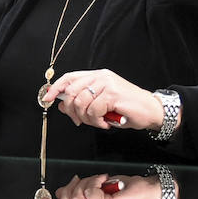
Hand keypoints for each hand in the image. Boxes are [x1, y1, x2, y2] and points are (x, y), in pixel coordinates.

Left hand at [42, 69, 164, 130]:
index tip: (46, 98)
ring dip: (87, 119)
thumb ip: (82, 103)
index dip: (55, 88)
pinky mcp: (113, 94)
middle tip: (81, 121)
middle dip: (73, 111)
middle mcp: (101, 76)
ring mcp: (107, 84)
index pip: (69, 77)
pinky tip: (106, 122)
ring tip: (98, 122)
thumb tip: (62, 106)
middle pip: (72, 92)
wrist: (151, 111)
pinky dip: (96, 121)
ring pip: (81, 103)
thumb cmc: (126, 108)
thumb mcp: (100, 105)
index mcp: (97, 76)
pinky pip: (93, 110)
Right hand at [42, 173, 162, 198]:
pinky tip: (105, 179)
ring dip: (85, 183)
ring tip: (98, 180)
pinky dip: (95, 181)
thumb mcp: (99, 196)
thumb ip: (79, 198)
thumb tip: (60, 193)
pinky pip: (90, 193)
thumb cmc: (126, 194)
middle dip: (71, 190)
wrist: (150, 194)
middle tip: (81, 181)